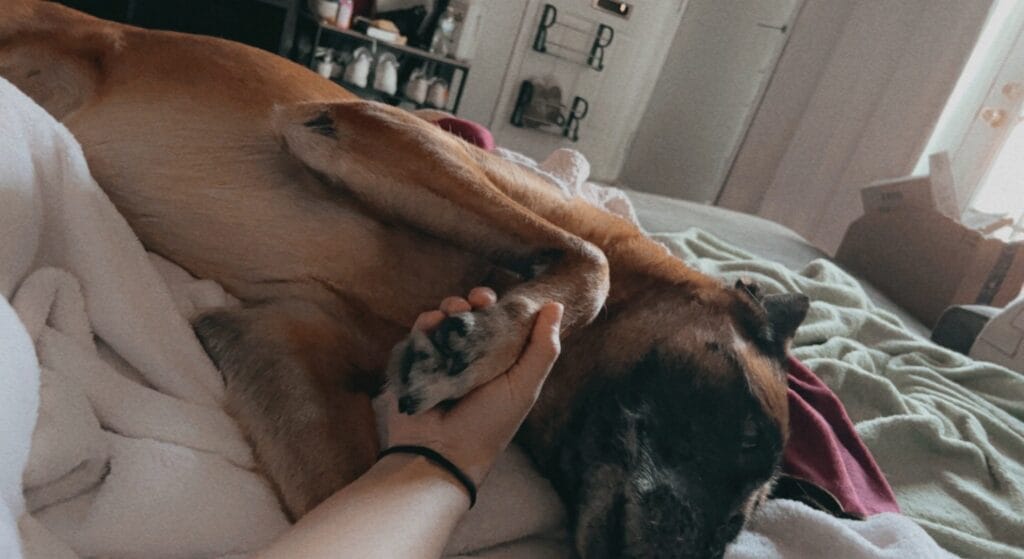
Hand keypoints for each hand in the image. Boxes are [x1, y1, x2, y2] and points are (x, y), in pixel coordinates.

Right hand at [380, 287, 562, 487]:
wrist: (441, 452)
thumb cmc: (489, 424)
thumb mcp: (524, 386)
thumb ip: (542, 349)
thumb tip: (556, 305)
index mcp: (499, 361)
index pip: (501, 322)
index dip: (503, 306)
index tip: (502, 300)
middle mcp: (470, 358)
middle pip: (472, 315)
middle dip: (474, 301)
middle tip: (477, 300)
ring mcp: (442, 358)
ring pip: (445, 319)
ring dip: (451, 307)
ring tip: (454, 311)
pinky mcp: (416, 361)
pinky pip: (420, 332)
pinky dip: (427, 322)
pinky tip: (433, 322)